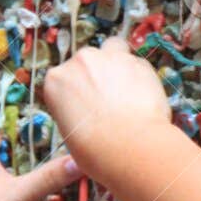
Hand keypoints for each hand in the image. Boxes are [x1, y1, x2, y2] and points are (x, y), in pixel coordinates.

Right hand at [43, 38, 170, 181]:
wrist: (127, 147)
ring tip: (127, 93)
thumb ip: (74, 110)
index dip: (78, 90)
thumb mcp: (69, 131)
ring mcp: (110, 58)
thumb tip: (86, 113)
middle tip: (109, 101)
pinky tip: (144, 100)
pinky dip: (142, 78)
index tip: (86, 102)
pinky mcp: (138, 62)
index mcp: (56, 80)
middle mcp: (80, 62)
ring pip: (115, 51)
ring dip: (119, 66)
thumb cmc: (95, 149)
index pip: (64, 77)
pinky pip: (139, 65)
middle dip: (98, 75)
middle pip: (89, 61)